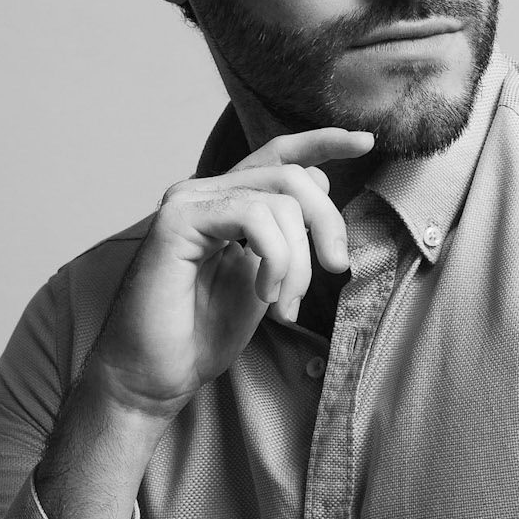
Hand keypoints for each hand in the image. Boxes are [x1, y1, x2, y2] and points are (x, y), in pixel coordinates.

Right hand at [93, 126, 373, 423]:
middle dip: (327, 220)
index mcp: (226, 203)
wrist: (152, 377)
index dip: (323, 142)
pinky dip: (276, 259)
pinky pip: (254, 216)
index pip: (278, 155)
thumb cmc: (200, 336)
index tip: (366, 143)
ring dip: (298, 259)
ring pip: (279, 198)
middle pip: (291, 175)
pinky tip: (266, 295)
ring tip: (285, 304)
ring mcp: (188, 201)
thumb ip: (288, 236)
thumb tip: (320, 184)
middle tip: (335, 268)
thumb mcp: (265, 279)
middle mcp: (204, 192)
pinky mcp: (178, 219)